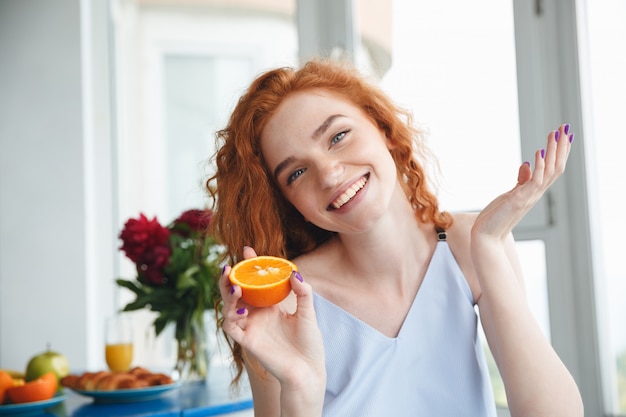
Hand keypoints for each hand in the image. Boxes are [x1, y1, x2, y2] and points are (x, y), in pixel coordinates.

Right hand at [219, 246, 325, 386]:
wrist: (308, 369)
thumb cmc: (309, 343)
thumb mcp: (308, 312)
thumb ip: (303, 292)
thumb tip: (294, 273)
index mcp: (270, 306)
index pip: (255, 282)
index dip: (249, 266)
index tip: (248, 250)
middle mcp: (257, 315)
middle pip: (236, 292)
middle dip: (230, 278)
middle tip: (230, 265)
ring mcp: (250, 328)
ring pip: (228, 308)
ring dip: (227, 295)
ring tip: (235, 285)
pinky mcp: (247, 342)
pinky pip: (231, 327)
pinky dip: (231, 316)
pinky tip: (241, 308)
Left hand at [472, 124, 572, 241]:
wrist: (486, 236)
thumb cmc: (496, 217)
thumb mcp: (511, 194)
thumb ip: (521, 180)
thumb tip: (526, 164)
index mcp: (534, 192)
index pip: (553, 169)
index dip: (560, 153)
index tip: (564, 135)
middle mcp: (535, 194)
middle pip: (556, 167)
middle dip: (561, 147)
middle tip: (565, 128)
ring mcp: (529, 197)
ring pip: (550, 171)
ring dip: (553, 151)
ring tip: (555, 134)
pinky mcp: (520, 200)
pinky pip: (535, 181)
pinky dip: (539, 166)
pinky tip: (539, 152)